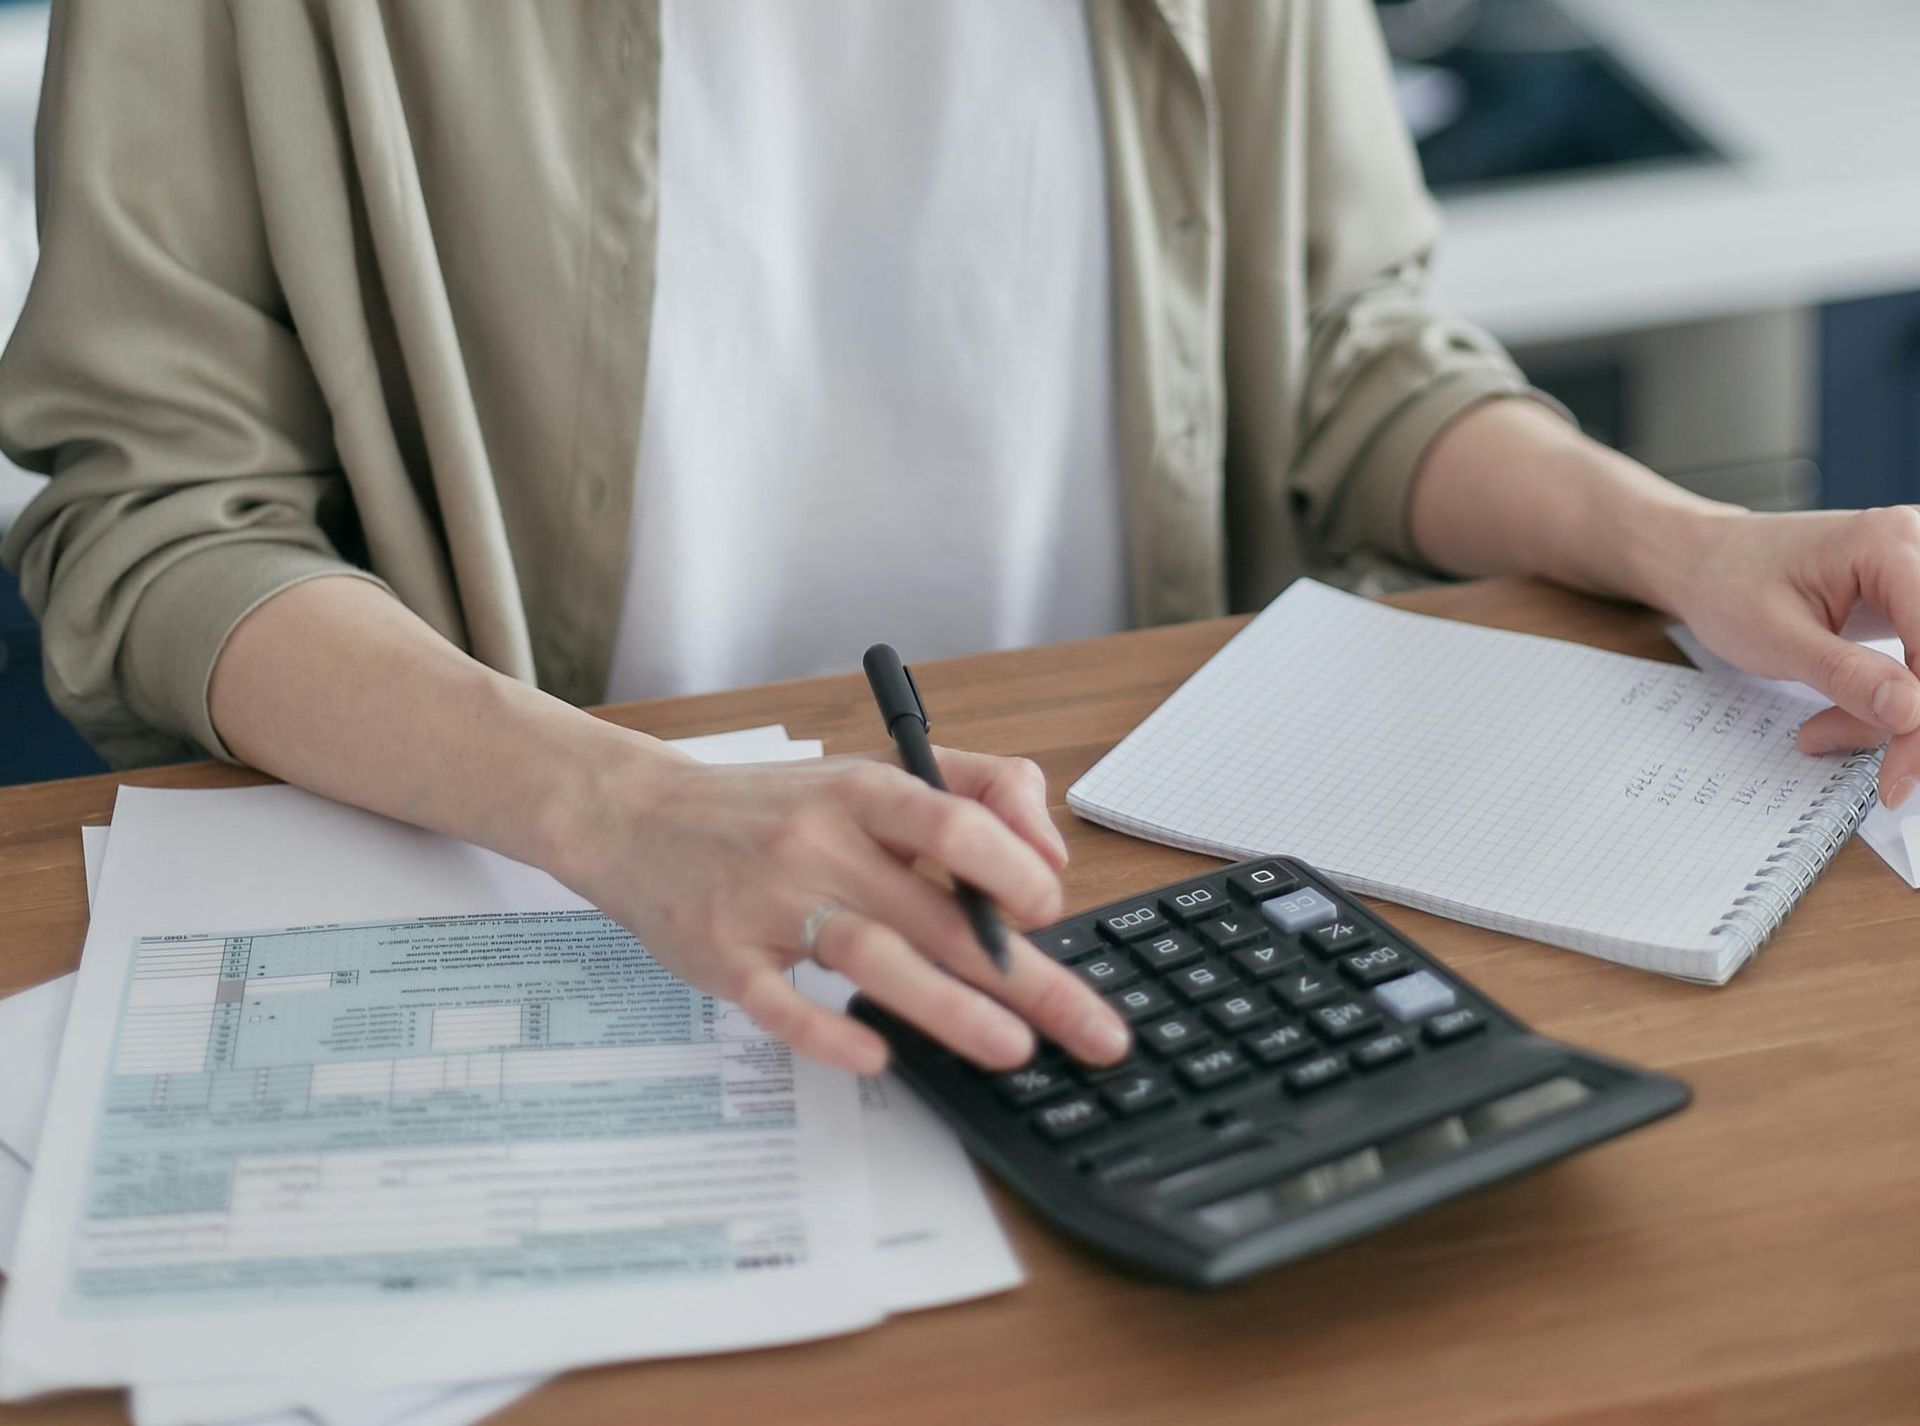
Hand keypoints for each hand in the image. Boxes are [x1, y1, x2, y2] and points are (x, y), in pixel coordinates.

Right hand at [557, 742, 1131, 1075]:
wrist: (637, 816)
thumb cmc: (775, 806)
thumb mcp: (873, 771)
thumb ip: (977, 790)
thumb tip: (1050, 857)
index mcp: (865, 792)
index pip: (957, 824)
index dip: (1016, 871)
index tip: (1051, 914)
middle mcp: (821, 843)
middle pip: (938, 913)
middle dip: (1028, 978)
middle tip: (1092, 1031)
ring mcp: (769, 902)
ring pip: (871, 957)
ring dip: (949, 1009)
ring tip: (1013, 1050)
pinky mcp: (724, 958)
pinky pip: (780, 1004)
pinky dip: (828, 1033)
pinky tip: (876, 1059)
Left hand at [1656, 505, 1919, 805]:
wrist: (1706, 563)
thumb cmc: (1728, 586)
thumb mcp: (1776, 638)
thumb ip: (1844, 675)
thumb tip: (1913, 713)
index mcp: (1888, 544)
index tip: (1898, 776)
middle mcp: (1917, 549)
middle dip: (1909, 720)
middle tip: (1876, 770)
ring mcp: (1919, 578)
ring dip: (1893, 717)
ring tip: (1821, 731)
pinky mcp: (1913, 607)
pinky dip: (1887, 703)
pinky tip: (1839, 716)